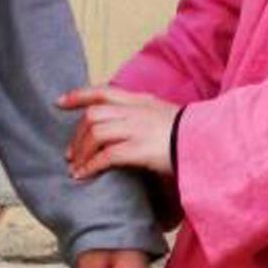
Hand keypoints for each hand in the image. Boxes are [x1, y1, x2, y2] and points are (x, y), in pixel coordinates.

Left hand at [59, 85, 177, 179]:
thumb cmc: (188, 133)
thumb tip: (127, 129)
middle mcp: (135, 111)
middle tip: (70, 153)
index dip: (79, 95)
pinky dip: (91, 166)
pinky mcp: (139, 149)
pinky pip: (106, 156)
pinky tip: (84, 176)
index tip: (59, 103)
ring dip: (81, 152)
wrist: (207, 141)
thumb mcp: (162, 115)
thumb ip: (143, 117)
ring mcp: (136, 128)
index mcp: (140, 100)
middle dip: (77, 134)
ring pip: (96, 133)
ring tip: (76, 168)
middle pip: (93, 114)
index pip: (103, 91)